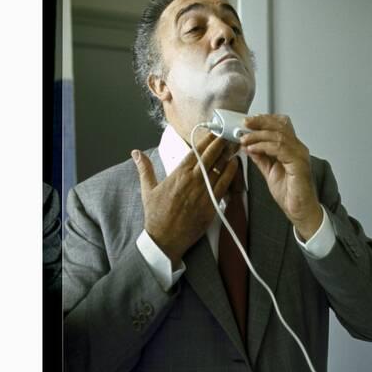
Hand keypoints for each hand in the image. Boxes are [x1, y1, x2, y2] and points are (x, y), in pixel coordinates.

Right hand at [132, 134, 238, 267]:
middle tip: (227, 134)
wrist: (165, 239)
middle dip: (219, 143)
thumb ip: (145, 169)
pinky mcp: (211, 204)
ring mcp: (203, 192)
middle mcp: (192, 180)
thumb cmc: (156, 216)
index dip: (206, 140)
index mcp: (177, 175)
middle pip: (209, 156)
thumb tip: (136, 153)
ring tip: (234, 146)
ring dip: (227, 155)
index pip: (195, 152)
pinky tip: (235, 165)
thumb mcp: (147, 190)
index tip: (214, 132)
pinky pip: (224, 185)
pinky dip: (231, 173)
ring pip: (219, 168)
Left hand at [240, 114, 322, 240]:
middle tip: (244, 124)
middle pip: (280, 126)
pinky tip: (253, 149)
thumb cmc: (290, 193)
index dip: (264, 120)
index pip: (280, 126)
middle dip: (260, 122)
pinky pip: (280, 149)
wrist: (300, 211)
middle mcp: (298, 148)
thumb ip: (261, 158)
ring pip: (279, 135)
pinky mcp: (298, 164)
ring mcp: (299, 155)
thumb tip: (249, 146)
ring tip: (244, 139)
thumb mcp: (269, 171)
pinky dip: (264, 147)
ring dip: (258, 135)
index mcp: (292, 148)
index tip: (248, 122)